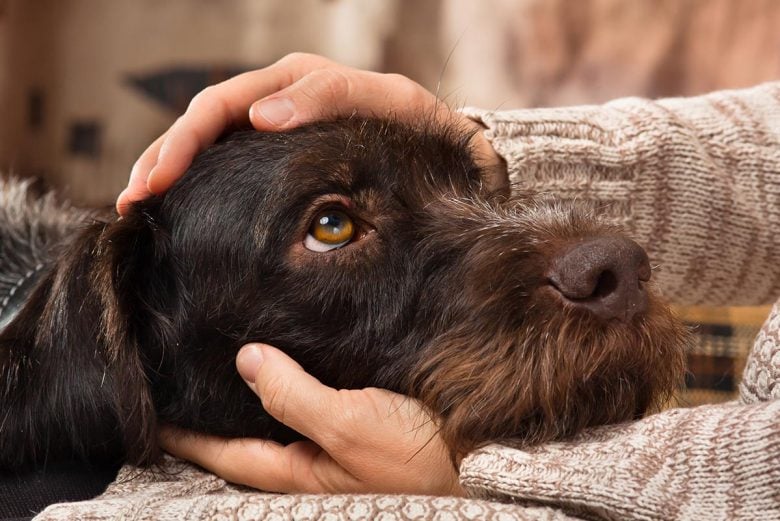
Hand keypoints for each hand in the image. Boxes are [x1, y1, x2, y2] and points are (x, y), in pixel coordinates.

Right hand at [118, 52, 504, 213]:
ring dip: (168, 172)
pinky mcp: (281, 159)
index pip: (220, 105)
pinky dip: (198, 184)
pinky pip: (230, 165)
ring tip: (137, 208)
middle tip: (132, 203)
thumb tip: (262, 115)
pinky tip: (178, 208)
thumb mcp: (388, 102)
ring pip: (208, 145)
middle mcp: (276, 101)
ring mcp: (276, 129)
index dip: (183, 142)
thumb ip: (329, 97)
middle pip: (201, 123)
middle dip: (162, 159)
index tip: (156, 182)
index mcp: (294, 82)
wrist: (445, 149)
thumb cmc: (419, 127)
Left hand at [159, 343, 462, 495]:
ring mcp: (338, 444)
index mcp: (302, 470)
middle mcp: (313, 461)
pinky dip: (295, 384)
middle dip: (216, 412)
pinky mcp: (364, 425)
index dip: (188, 432)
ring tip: (227, 363)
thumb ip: (295, 396)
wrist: (485, 459)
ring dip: (255, 394)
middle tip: (183, 378)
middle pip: (250, 436)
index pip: (227, 451)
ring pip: (282, 418)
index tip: (155, 407)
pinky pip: (316, 403)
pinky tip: (295, 360)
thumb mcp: (352, 426)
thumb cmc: (421, 455)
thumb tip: (246, 360)